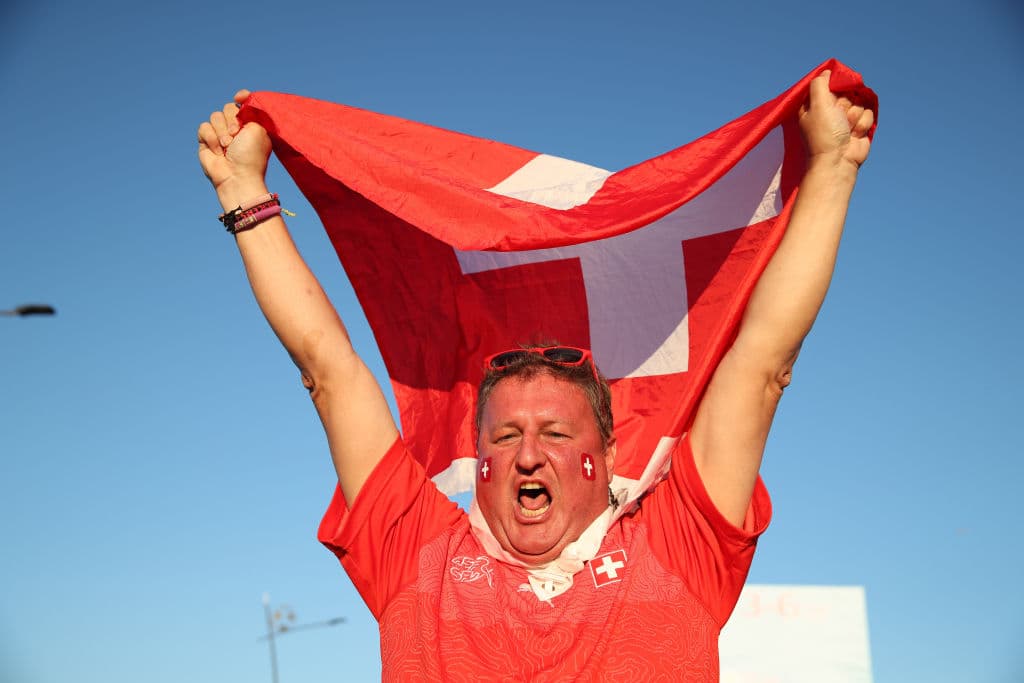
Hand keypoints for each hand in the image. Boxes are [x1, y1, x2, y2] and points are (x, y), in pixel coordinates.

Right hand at [197, 90, 272, 208]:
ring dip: (221, 131)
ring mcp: (221, 133)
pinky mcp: (206, 140)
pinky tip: (218, 151)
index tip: (240, 97)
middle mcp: (236, 127)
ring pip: (215, 116)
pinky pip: (203, 127)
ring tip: (227, 146)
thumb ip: (252, 110)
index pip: (244, 102)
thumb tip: (241, 97)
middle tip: (236, 135)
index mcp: (252, 124)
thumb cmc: (251, 155)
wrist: (236, 176)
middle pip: (228, 107)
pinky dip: (211, 138)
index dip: (242, 97)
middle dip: (231, 120)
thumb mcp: (258, 129)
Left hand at [799, 70, 873, 171]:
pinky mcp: (859, 124)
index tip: (833, 98)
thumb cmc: (824, 134)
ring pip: (860, 101)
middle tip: (838, 118)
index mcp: (815, 104)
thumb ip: (820, 84)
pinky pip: (868, 113)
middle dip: (846, 104)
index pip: (830, 83)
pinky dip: (862, 124)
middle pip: (848, 91)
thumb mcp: (817, 104)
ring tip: (845, 129)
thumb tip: (828, 72)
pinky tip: (854, 134)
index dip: (835, 89)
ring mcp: (845, 117)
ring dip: (855, 116)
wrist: (838, 160)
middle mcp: (830, 109)